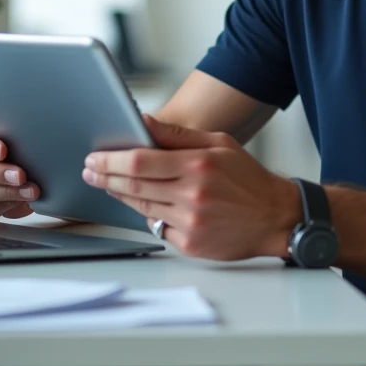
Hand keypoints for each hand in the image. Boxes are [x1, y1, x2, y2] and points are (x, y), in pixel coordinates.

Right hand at [0, 117, 37, 218]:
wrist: (32, 160)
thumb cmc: (19, 136)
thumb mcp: (15, 125)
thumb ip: (13, 124)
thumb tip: (28, 125)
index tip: (2, 149)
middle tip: (20, 174)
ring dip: (8, 191)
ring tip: (31, 190)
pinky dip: (11, 204)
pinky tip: (27, 199)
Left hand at [82, 114, 301, 259]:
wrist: (275, 218)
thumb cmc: (248, 178)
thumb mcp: (219, 143)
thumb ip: (177, 135)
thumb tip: (142, 121)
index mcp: (198, 165)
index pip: (140, 161)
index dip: (111, 160)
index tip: (94, 157)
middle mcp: (193, 195)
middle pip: (134, 186)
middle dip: (105, 177)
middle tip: (90, 170)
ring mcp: (191, 222)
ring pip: (142, 207)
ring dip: (119, 196)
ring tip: (107, 184)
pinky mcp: (191, 244)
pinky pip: (157, 228)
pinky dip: (147, 215)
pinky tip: (142, 205)